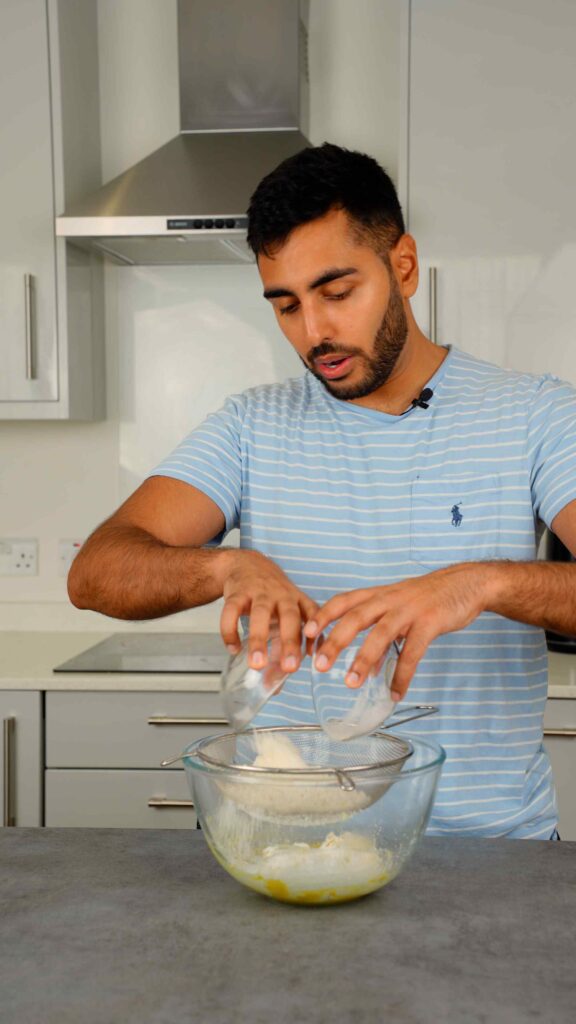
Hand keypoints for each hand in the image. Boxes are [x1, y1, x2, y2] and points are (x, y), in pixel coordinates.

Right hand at [219, 549, 318, 672]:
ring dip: (259, 639)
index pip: (313, 617)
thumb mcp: (283, 614)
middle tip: (291, 668)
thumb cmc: (271, 596)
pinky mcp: (237, 592)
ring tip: (257, 664)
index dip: (316, 635)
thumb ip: (282, 647)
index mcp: (299, 601)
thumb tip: (277, 687)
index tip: (315, 657)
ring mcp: (260, 593)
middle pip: (290, 616)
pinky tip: (232, 648)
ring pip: (261, 614)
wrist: (246, 564)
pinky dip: (230, 631)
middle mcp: (282, 595)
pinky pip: (231, 611)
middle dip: (290, 642)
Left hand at [303, 563, 491, 699]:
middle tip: (319, 665)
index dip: (324, 615)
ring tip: (351, 683)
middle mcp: (389, 599)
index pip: (343, 601)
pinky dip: (402, 674)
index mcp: (378, 594)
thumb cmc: (428, 598)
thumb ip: (380, 636)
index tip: (307, 633)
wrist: (466, 583)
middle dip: (335, 641)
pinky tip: (395, 692)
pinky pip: (413, 652)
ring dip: (364, 660)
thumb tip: (367, 669)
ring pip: (380, 634)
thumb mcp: (399, 610)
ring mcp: (409, 610)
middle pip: (355, 618)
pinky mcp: (429, 622)